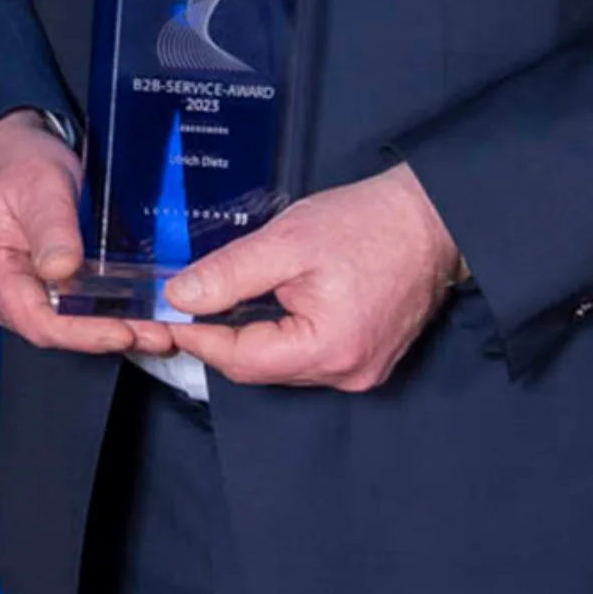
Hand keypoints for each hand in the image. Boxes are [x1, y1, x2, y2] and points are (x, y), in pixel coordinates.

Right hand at [0, 111, 174, 356]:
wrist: (12, 148)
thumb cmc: (18, 163)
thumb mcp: (39, 185)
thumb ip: (51, 227)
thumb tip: (61, 269)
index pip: (37, 320)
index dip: (82, 333)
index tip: (123, 332)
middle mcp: (2, 293)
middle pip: (58, 330)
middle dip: (110, 335)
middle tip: (160, 335)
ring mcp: (24, 294)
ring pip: (71, 325)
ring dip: (117, 329)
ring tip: (162, 329)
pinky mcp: (45, 288)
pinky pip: (77, 311)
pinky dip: (111, 314)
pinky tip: (144, 314)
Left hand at [167, 162, 462, 389]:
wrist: (430, 219)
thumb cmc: (364, 224)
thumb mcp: (286, 241)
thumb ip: (229, 274)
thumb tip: (179, 298)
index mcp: (327, 350)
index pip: (241, 360)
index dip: (197, 338)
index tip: (163, 317)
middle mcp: (346, 374)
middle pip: (260, 367)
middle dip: (219, 338)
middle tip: (184, 305)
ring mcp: (361, 370)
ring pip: (282, 364)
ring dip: (249, 336)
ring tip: (221, 300)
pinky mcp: (367, 357)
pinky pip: (307, 355)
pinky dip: (279, 334)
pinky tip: (264, 305)